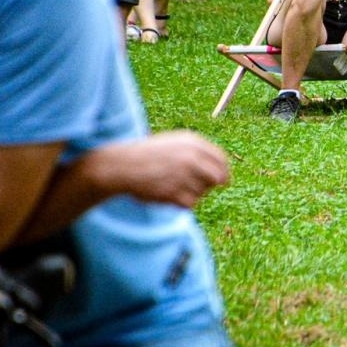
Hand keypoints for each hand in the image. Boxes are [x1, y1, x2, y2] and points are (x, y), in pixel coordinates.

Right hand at [114, 131, 229, 207]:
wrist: (122, 166)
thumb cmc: (148, 154)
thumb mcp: (175, 143)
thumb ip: (198, 152)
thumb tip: (222, 170)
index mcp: (194, 143)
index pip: (221, 160)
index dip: (224, 171)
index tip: (223, 180)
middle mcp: (192, 158)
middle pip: (218, 177)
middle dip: (213, 185)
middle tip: (203, 189)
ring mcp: (184, 176)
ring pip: (203, 192)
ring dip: (192, 193)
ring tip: (172, 187)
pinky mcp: (175, 193)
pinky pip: (191, 203)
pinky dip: (182, 203)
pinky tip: (168, 196)